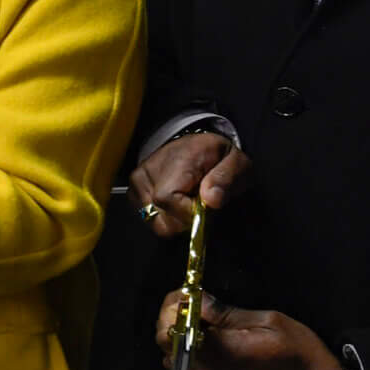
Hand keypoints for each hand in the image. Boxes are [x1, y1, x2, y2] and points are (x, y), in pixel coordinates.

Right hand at [129, 131, 249, 237]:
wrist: (196, 146)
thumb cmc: (217, 157)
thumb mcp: (236, 162)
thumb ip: (226, 179)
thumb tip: (211, 200)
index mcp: (174, 159)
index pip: (168, 199)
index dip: (189, 212)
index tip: (207, 206)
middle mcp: (148, 170)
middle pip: (161, 218)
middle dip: (185, 219)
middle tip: (200, 202)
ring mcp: (137, 183)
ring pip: (155, 223)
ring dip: (176, 219)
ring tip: (189, 200)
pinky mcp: (133, 193)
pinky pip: (150, 220)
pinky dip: (167, 217)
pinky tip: (177, 202)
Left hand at [157, 291, 344, 369]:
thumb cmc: (301, 356)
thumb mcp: (270, 322)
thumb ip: (227, 313)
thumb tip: (196, 300)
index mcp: (218, 352)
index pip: (171, 328)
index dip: (173, 305)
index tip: (188, 291)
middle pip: (164, 344)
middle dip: (171, 318)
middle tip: (192, 301)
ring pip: (172, 358)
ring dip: (178, 336)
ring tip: (200, 319)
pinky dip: (188, 350)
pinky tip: (209, 338)